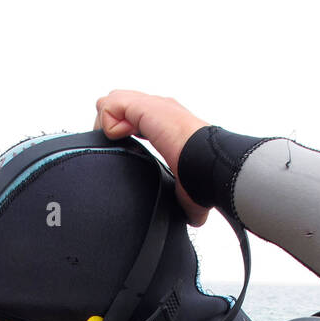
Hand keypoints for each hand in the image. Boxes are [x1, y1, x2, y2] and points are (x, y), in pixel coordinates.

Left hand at [94, 90, 209, 225]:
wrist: (212, 167)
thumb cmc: (205, 176)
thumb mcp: (186, 184)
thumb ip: (181, 190)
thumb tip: (195, 219)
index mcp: (169, 125)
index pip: (135, 117)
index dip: (122, 134)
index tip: (126, 156)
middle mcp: (160, 110)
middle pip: (119, 106)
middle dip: (109, 128)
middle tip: (117, 152)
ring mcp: (153, 106)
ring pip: (111, 101)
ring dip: (107, 125)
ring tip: (119, 147)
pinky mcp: (145, 107)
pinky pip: (110, 106)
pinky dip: (109, 125)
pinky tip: (124, 141)